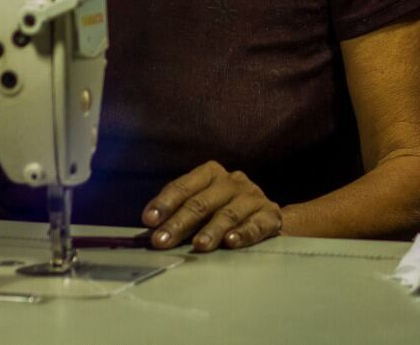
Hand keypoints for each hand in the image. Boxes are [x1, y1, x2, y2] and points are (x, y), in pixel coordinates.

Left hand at [141, 161, 282, 251]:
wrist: (268, 218)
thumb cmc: (225, 211)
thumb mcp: (202, 206)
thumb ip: (178, 213)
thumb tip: (151, 229)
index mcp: (210, 174)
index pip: (183, 187)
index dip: (165, 203)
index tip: (149, 221)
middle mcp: (232, 181)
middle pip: (201, 202)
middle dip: (179, 223)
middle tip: (162, 241)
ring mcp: (253, 197)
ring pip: (228, 213)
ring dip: (211, 230)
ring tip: (198, 245)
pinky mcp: (270, 215)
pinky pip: (256, 224)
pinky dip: (243, 233)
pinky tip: (231, 242)